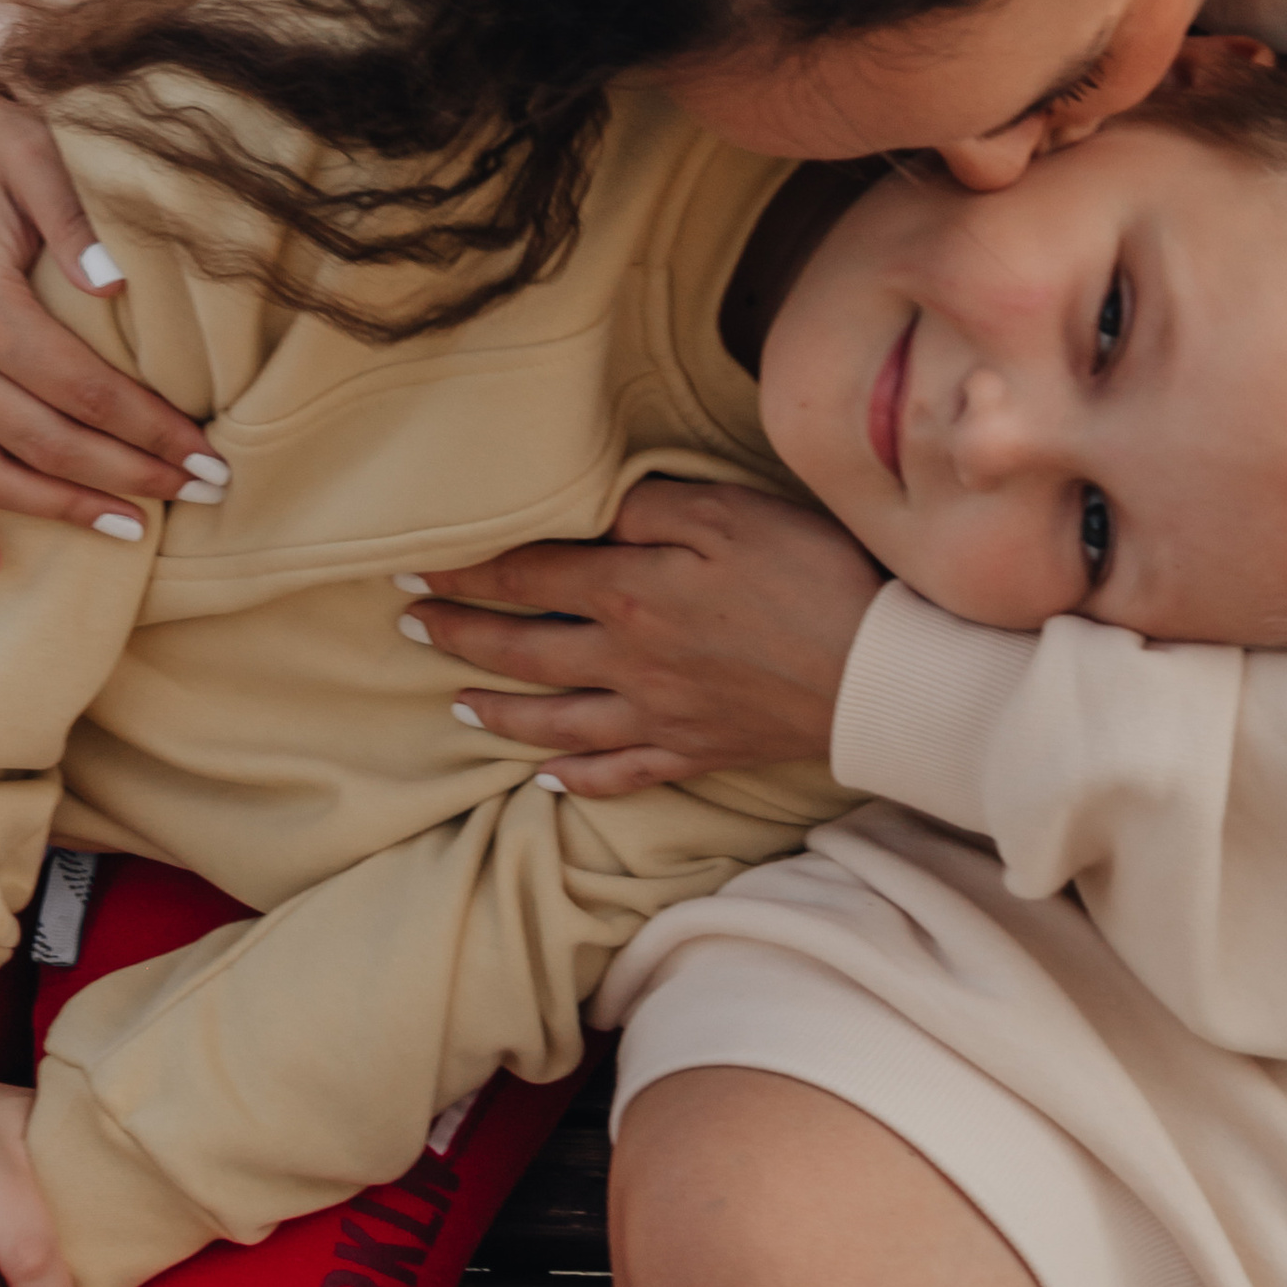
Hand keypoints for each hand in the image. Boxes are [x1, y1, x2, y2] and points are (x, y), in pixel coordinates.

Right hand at [0, 73, 213, 567]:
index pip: (84, 393)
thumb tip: (118, 287)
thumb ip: (77, 226)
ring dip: (57, 509)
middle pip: (44, 442)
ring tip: (129, 530)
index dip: (151, 433)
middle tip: (200, 495)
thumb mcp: (38, 160)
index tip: (210, 461)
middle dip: (128, 476)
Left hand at [404, 479, 884, 797]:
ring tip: (453, 704)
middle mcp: (627, 661)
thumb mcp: (730, 511)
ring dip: (496, 711)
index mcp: (629, 592)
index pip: (524, 576)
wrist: (877, 673)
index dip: (464, 569)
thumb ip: (649, 506)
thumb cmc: (811, 575)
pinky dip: (578, 779)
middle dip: (458, 635)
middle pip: (521, 651)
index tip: (413, 564)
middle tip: (409, 623)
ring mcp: (658, 716)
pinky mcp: (697, 751)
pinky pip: (620, 774)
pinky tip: (550, 780)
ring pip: (554, 721)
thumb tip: (590, 510)